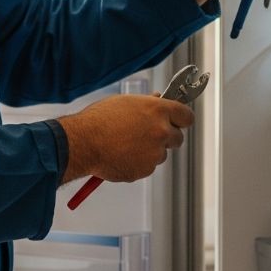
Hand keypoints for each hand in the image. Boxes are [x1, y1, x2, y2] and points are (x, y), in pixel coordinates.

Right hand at [57, 94, 193, 184]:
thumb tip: (159, 101)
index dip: (182, 119)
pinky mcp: (146, 169)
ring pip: (160, 154)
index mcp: (158, 110)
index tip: (178, 121)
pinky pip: (147, 166)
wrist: (83, 142)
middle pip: (178, 138)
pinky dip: (138, 163)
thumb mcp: (125, 102)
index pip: (187, 116)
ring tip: (125, 145)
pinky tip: (120, 155)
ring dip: (149, 151)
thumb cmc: (99, 120)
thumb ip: (147, 104)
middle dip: (167, 138)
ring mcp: (155, 152)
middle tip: (148, 135)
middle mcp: (161, 131)